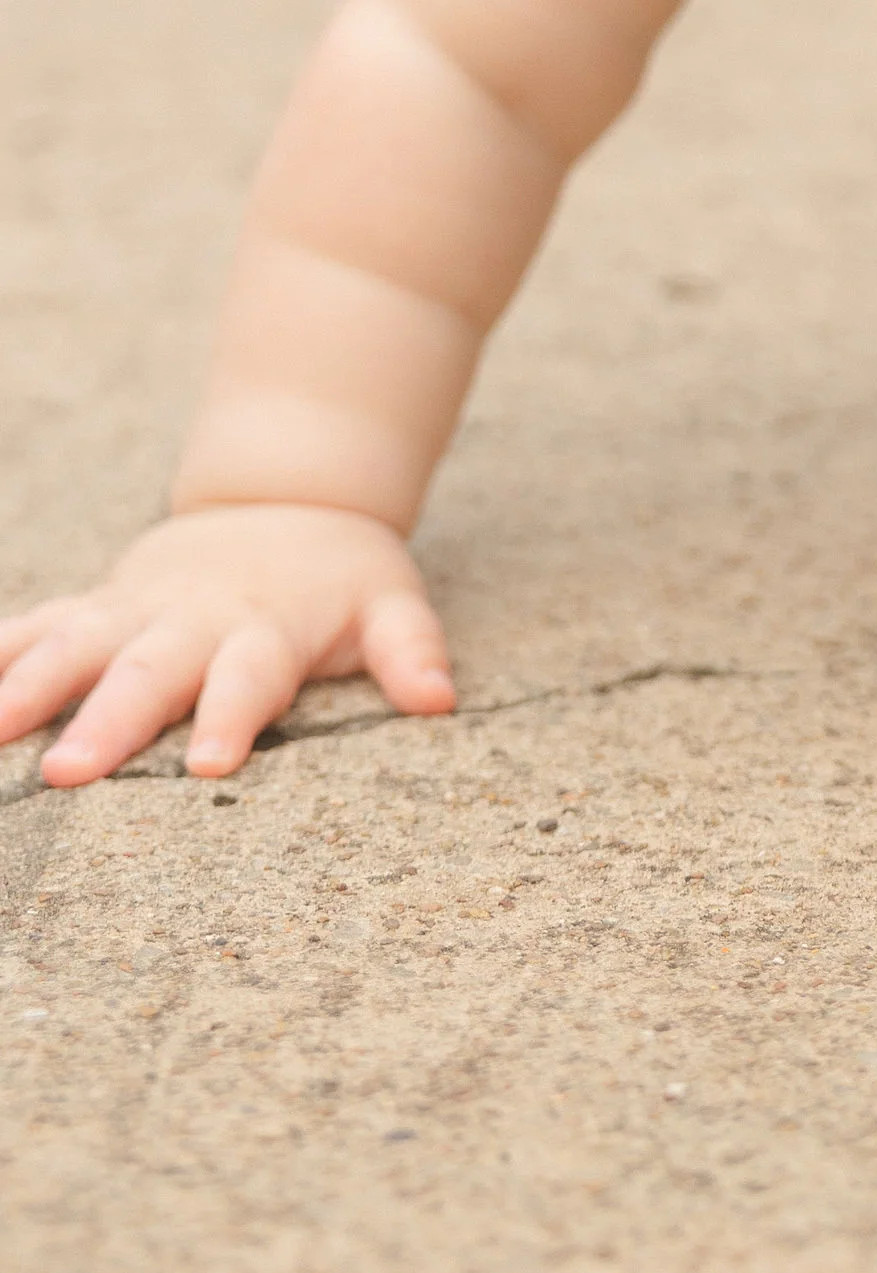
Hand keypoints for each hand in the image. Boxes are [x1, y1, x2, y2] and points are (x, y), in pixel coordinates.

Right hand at [0, 506, 453, 785]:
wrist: (285, 498)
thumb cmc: (340, 578)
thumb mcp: (391, 603)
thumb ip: (411, 651)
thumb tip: (440, 698)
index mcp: (263, 631)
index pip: (250, 677)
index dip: (232, 716)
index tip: (208, 764)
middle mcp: (190, 622)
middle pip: (148, 673)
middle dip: (107, 721)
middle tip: (66, 775)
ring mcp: (133, 611)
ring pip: (72, 646)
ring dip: (27, 687)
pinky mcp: (95, 606)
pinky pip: (31, 626)